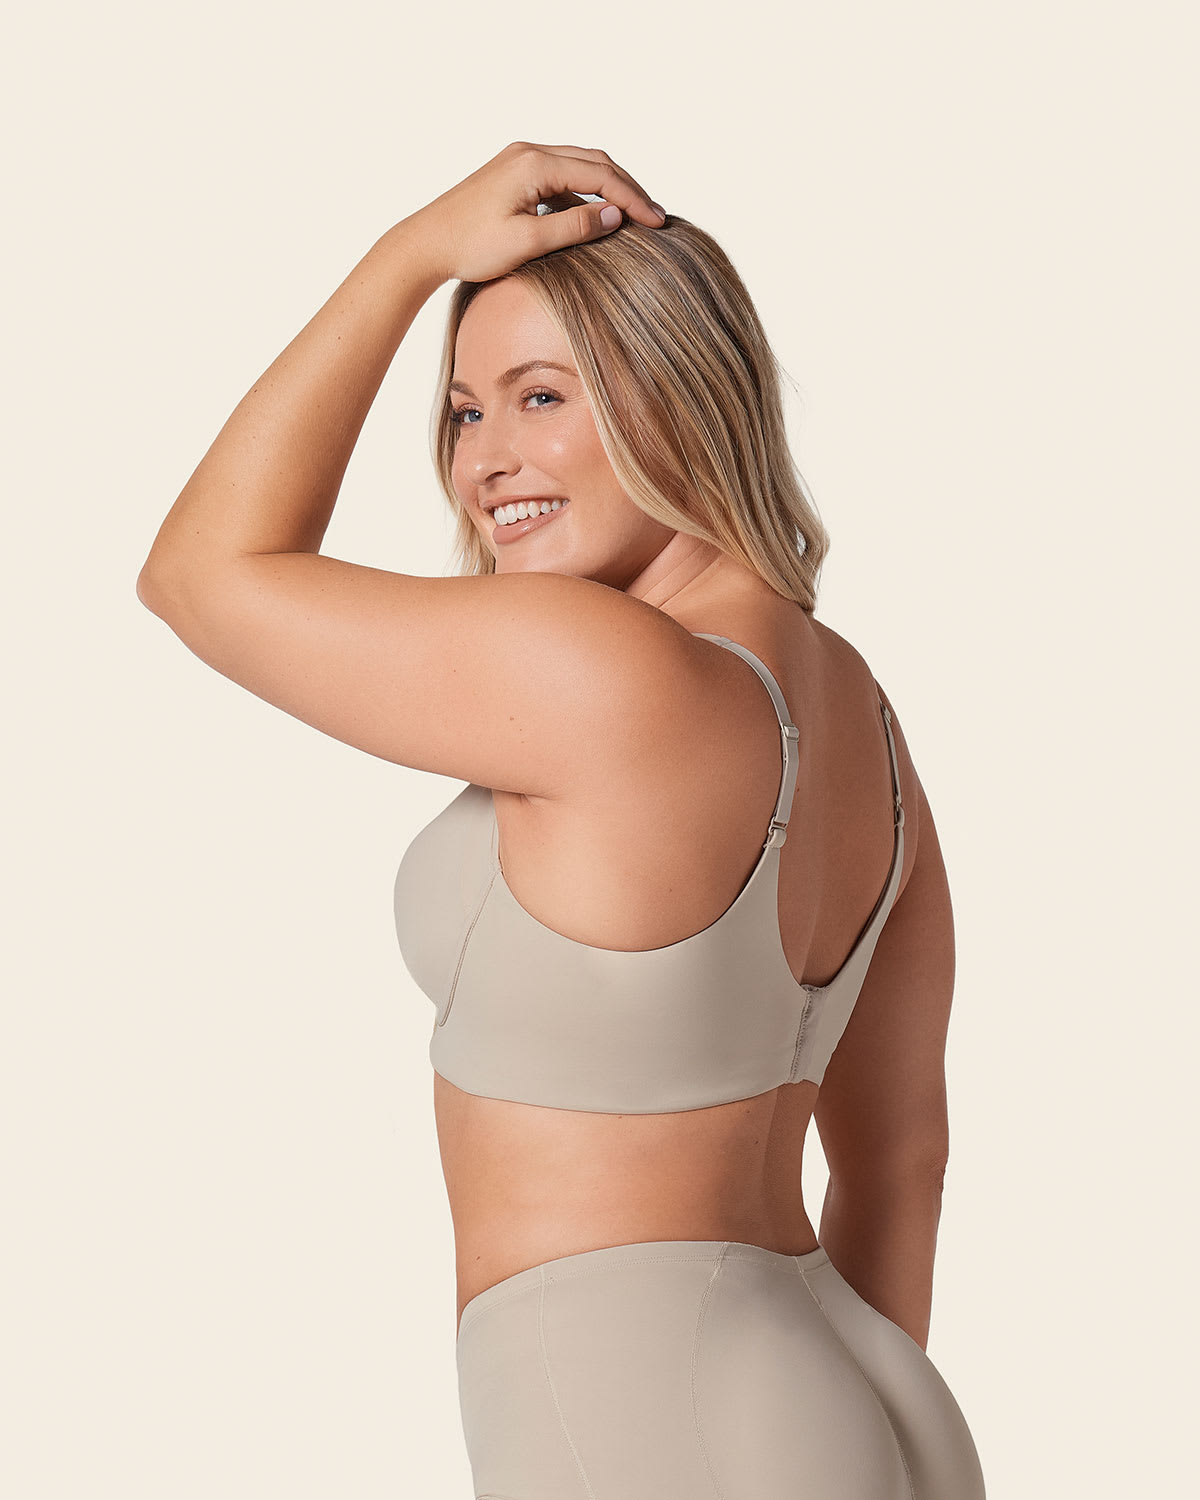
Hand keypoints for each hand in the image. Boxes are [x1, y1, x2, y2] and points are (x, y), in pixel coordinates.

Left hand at [406, 140, 666, 284]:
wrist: (425, 244)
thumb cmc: (471, 247)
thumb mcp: (528, 242)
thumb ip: (574, 226)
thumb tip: (615, 215)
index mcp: (534, 163)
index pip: (600, 174)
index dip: (633, 199)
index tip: (656, 222)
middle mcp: (529, 151)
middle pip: (595, 160)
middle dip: (628, 187)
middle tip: (654, 216)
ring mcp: (520, 158)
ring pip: (580, 164)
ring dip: (610, 186)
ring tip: (634, 213)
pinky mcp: (514, 172)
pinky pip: (562, 174)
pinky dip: (587, 190)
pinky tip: (598, 213)